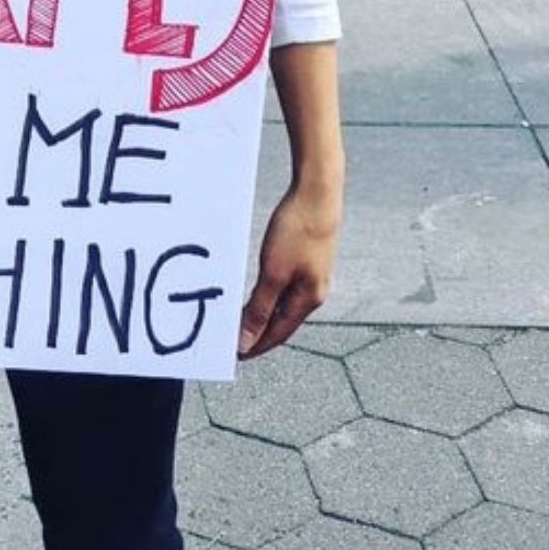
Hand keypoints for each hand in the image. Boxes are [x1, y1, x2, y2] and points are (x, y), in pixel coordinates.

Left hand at [237, 180, 341, 359]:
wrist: (317, 193)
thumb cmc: (297, 231)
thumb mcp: (273, 274)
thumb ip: (259, 310)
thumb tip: (246, 343)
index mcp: (308, 299)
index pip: (278, 335)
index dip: (256, 347)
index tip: (233, 356)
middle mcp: (314, 291)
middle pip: (281, 322)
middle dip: (258, 334)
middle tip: (231, 342)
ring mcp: (312, 275)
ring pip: (283, 305)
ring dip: (261, 315)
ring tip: (239, 322)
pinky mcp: (307, 259)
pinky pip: (284, 287)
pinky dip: (267, 296)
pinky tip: (256, 293)